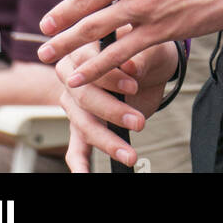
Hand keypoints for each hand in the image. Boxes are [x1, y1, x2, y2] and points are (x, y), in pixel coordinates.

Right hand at [58, 37, 178, 172]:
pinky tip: (83, 176)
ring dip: (106, 141)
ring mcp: (73, 103)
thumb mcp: (149, 47)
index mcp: (83, 48)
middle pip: (83, 96)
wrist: (151, 66)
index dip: (109, 76)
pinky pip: (75, 146)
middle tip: (138, 122)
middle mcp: (71, 76)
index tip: (134, 86)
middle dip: (111, 111)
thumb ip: (139, 56)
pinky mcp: (82, 125)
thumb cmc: (147, 51)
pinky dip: (79, 163)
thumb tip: (131, 67)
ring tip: (129, 155)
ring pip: (83, 124)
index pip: (86, 62)